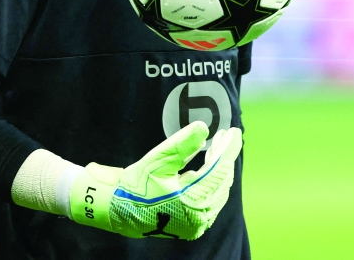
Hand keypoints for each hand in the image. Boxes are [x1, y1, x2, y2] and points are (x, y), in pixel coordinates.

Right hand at [68, 121, 241, 239]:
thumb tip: (204, 128)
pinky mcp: (194, 224)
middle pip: (221, 179)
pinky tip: (209, 164)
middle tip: (225, 134)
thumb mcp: (156, 161)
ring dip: (219, 167)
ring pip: (218, 189)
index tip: (234, 131)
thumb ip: (182, 145)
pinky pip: (212, 198)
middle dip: (224, 155)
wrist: (119, 212)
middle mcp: (199, 216)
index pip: (219, 170)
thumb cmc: (135, 186)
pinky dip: (213, 180)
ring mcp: (198, 223)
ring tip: (217, 146)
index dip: (228, 148)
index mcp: (190, 202)